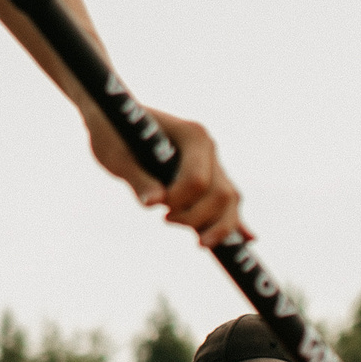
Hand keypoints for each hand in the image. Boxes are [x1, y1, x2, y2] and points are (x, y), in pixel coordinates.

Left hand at [89, 107, 243, 246]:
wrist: (117, 119)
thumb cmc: (113, 132)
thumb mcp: (116, 155)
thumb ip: (138, 178)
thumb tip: (153, 203)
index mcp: (193, 135)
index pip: (198, 180)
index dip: (180, 202)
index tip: (157, 207)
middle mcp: (210, 148)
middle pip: (222, 195)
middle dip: (197, 217)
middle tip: (165, 219)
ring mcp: (213, 164)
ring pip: (231, 203)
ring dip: (217, 227)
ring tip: (198, 242)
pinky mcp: (210, 179)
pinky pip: (228, 204)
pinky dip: (235, 222)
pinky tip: (247, 239)